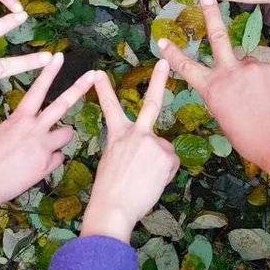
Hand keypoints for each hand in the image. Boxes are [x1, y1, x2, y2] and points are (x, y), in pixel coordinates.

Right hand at [0, 54, 95, 208]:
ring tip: (45, 146)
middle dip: (79, 88)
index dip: (50, 72)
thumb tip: (30, 128)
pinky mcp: (46, 166)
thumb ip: (19, 128)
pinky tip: (36, 166)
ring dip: (60, 138)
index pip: (37, 89)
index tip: (60, 57)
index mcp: (18, 118)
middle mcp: (34, 128)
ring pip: (67, 134)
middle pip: (63, 104)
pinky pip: (59, 158)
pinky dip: (51, 161)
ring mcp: (43, 147)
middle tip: (93, 75)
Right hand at [81, 61, 178, 241]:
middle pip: (151, 103)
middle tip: (163, 61)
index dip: (104, 89)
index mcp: (117, 136)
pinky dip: (165, 174)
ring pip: (164, 150)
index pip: (110, 107)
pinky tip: (152, 182)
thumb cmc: (110, 192)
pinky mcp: (165, 154)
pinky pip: (171, 163)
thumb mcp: (114, 162)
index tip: (98, 73)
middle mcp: (135, 133)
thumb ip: (132, 149)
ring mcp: (152, 141)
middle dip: (158, 80)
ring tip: (143, 180)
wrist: (113, 207)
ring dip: (159, 165)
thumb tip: (150, 151)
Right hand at [158, 0, 269, 187]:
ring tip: (260, 99)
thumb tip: (231, 82)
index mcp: (212, 90)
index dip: (173, 54)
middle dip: (211, 15)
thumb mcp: (225, 118)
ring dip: (250, 76)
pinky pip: (264, 71)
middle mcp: (229, 73)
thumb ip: (224, 94)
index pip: (186, 67)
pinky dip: (265, 82)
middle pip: (217, 37)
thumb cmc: (250, 139)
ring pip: (247, 64)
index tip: (162, 41)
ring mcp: (251, 67)